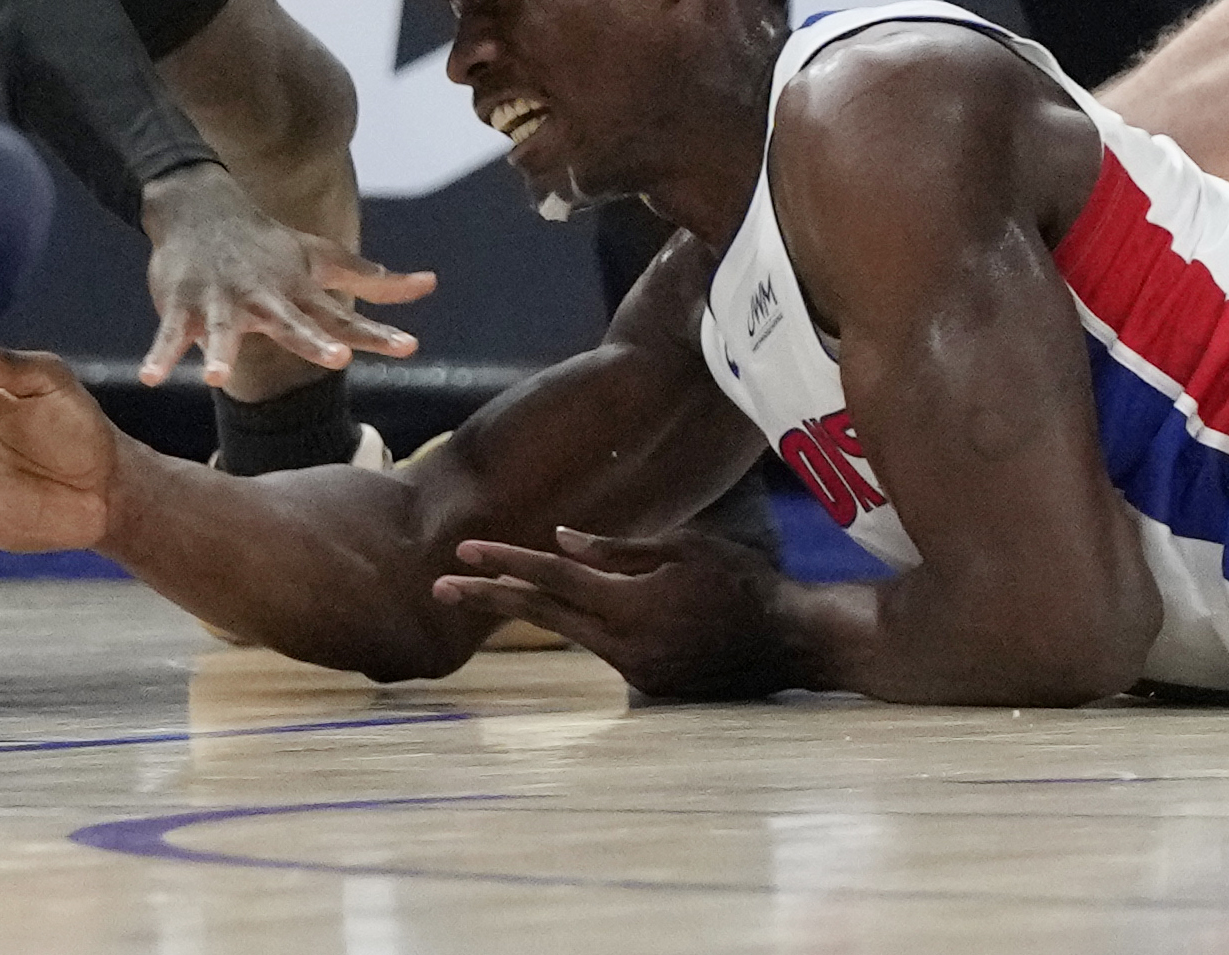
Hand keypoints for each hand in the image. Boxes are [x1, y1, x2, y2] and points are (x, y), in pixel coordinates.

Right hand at [138, 165, 436, 384]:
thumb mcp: (321, 260)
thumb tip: (429, 283)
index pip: (344, 319)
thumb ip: (373, 278)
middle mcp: (266, 298)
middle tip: (338, 359)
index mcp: (300, 292)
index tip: (410, 347)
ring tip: (214, 377)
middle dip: (314, 341)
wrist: (201, 207)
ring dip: (220, 351)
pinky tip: (151, 378)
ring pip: (224, 330)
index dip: (377, 333)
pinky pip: (170, 334)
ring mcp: (223, 300)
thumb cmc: (268, 244)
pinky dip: (160, 354)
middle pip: (292, 324)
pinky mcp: (183, 302)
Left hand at [432, 526, 804, 697]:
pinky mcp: (648, 687)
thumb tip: (562, 541)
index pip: (553, 578)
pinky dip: (583, 626)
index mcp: (629, 605)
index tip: (462, 552)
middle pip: (543, 614)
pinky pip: (603, 649)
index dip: (505, 562)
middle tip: (440, 584)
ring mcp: (634, 673)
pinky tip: (576, 610)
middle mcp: (622, 645)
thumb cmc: (742, 582)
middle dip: (490, 596)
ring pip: (570, 632)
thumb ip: (618, 550)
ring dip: (533, 610)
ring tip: (493, 590)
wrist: (788, 642)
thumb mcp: (684, 548)